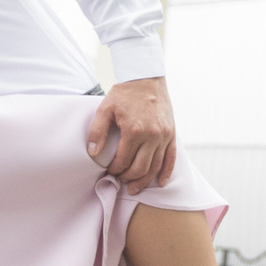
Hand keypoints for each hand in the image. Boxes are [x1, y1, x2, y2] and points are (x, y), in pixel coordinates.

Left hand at [87, 76, 177, 193]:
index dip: (115, 170)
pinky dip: (166, 172)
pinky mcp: (172, 133)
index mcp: (134, 131)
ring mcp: (164, 135)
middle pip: (140, 168)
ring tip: (135, 188)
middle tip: (120, 181)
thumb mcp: (105, 109)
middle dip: (128, 178)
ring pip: (155, 167)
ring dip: (144, 180)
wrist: (146, 78)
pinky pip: (171, 158)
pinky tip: (160, 182)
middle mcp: (152, 135)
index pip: (123, 161)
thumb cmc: (124, 93)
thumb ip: (97, 131)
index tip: (110, 171)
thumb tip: (93, 153)